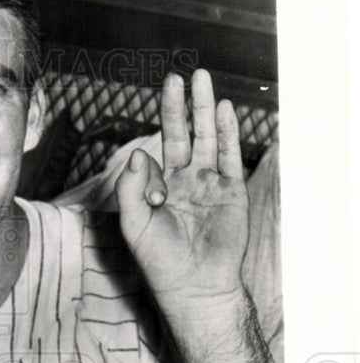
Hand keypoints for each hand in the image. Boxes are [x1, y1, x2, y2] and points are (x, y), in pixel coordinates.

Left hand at [115, 69, 248, 319]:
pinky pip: (230, 156)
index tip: (155, 140)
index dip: (154, 144)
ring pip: (208, 139)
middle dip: (180, 107)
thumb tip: (138, 153)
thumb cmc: (159, 261)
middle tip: (178, 76)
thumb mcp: (134, 225)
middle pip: (183, 135)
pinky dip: (228, 133)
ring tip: (203, 79)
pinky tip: (224, 110)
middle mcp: (185, 182)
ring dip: (205, 110)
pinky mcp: (231, 192)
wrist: (194, 285)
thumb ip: (132, 189)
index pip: (156, 154)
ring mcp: (209, 185)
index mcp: (159, 188)